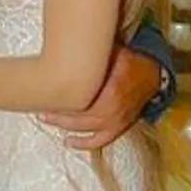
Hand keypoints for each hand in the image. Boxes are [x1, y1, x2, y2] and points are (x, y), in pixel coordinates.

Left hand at [39, 47, 160, 148]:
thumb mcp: (112, 52)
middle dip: (55, 111)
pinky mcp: (118, 128)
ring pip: (83, 127)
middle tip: (39, 105)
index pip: (78, 97)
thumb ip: (93, 56)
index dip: (59, 96)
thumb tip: (67, 47)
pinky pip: (99, 141)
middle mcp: (110, 108)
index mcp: (109, 89)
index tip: (44, 92)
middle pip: (76, 114)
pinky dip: (84, 143)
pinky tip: (69, 142)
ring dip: (62, 124)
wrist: (151, 75)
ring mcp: (114, 120)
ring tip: (45, 118)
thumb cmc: (130, 62)